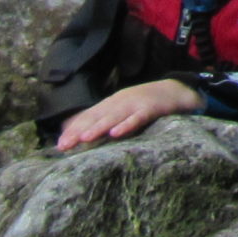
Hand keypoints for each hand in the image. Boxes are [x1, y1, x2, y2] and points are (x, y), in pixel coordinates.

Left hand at [54, 78, 201, 150]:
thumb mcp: (124, 112)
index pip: (89, 117)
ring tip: (84, 139)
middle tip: (64, 145)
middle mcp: (120, 102)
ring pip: (114, 117)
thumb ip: (107, 121)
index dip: (74, 130)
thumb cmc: (147, 105)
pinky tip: (116, 133)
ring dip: (98, 127)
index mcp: (112, 104)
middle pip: (96, 117)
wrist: (177, 91)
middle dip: (79, 131)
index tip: (60, 145)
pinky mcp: (151, 108)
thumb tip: (83, 137)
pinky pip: (138, 118)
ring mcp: (135, 104)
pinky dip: (127, 124)